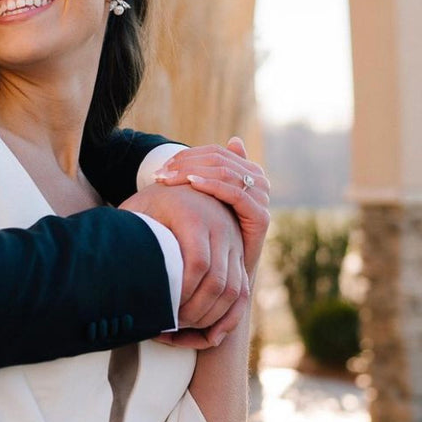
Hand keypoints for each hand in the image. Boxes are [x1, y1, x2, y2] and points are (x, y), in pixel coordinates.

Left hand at [120, 181, 246, 345]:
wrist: (181, 187)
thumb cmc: (149, 205)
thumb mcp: (136, 213)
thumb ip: (126, 235)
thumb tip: (107, 269)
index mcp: (193, 215)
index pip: (197, 263)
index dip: (181, 294)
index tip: (162, 312)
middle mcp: (221, 228)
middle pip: (218, 282)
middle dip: (194, 313)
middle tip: (168, 328)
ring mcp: (235, 243)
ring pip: (234, 291)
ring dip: (209, 318)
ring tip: (181, 331)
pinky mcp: (240, 256)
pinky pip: (242, 292)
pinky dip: (227, 317)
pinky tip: (206, 336)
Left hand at [153, 138, 271, 274]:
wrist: (222, 277)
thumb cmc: (206, 239)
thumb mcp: (200, 204)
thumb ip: (201, 176)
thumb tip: (220, 143)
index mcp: (245, 173)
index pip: (215, 153)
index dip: (187, 156)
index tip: (161, 167)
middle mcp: (258, 182)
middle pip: (220, 160)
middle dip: (186, 164)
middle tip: (160, 174)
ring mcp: (261, 199)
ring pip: (226, 173)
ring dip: (193, 172)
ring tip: (167, 179)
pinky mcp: (261, 217)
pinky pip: (236, 194)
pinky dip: (213, 185)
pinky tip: (191, 184)